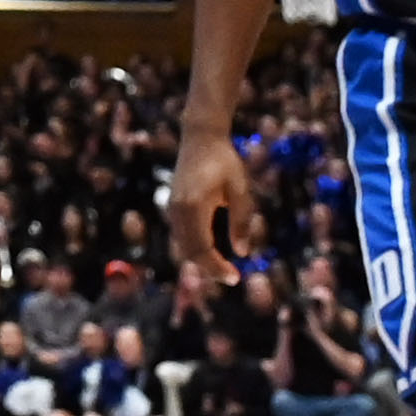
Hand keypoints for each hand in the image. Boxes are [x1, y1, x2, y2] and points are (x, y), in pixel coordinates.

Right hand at [167, 132, 247, 283]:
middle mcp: (178, 210)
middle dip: (209, 268)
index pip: (202, 248)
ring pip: (182, 245)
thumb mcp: (241, 191)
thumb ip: (241, 222)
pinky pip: (181, 235)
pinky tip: (211, 251)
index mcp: (195, 206)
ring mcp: (172, 207)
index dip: (217, 267)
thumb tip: (242, 253)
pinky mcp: (173, 205)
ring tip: (223, 268)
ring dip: (201, 260)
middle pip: (189, 251)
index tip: (235, 278)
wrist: (200, 137)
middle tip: (232, 278)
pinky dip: (194, 248)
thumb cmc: (225, 161)